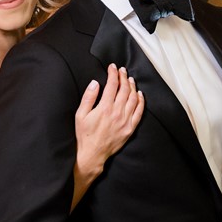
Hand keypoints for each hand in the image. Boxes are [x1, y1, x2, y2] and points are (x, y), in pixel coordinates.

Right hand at [74, 63, 143, 182]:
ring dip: (132, 87)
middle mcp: (117, 112)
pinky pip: (139, 112)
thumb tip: (94, 83)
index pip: (112, 85)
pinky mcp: (130, 128)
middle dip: (123, 77)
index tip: (112, 67)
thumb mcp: (80, 115)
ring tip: (130, 79)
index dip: (113, 73)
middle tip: (122, 70)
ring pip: (133, 99)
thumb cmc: (84, 135)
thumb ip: (88, 97)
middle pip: (124, 89)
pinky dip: (141, 101)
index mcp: (104, 107)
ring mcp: (125, 121)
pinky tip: (140, 95)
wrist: (92, 154)